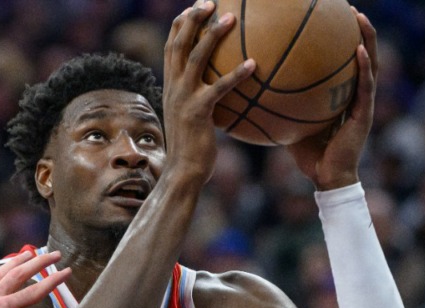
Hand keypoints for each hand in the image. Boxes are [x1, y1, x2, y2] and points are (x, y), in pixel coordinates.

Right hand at [162, 1, 254, 183]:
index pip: (170, 47)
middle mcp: (173, 88)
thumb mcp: (193, 118)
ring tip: (231, 17)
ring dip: (212, 35)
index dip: (181, 24)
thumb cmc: (194, 148)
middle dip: (192, 19)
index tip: (195, 6)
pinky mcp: (197, 112)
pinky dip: (236, 75)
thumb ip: (203, 99)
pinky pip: (219, 88)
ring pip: (195, 58)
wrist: (184, 172)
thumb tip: (225, 89)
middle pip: (178, 44)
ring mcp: (183, 99)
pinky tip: (254, 64)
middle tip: (209, 1)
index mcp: (171, 86)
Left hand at [285, 9, 376, 190]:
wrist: (325, 178)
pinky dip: (364, 66)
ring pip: (370, 64)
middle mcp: (355, 95)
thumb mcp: (290, 122)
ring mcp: (362, 104)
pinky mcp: (364, 114)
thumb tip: (250, 91)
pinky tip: (359, 49)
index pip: (343, 62)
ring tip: (359, 17)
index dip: (340, 41)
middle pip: (361, 55)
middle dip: (357, 30)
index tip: (331, 18)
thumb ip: (279, 106)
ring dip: (367, 38)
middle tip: (348, 7)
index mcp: (342, 96)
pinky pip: (365, 86)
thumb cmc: (307, 153)